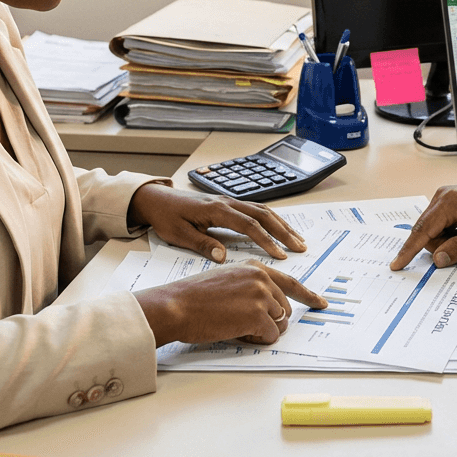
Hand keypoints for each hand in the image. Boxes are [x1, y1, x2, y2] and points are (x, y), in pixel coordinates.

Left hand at [129, 183, 305, 261]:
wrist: (157, 199)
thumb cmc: (166, 217)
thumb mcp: (179, 235)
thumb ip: (202, 244)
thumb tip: (223, 257)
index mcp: (216, 210)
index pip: (248, 225)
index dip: (266, 240)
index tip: (280, 255)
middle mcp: (227, 202)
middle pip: (263, 215)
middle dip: (284, 231)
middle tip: (300, 247)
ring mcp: (229, 201)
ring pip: (263, 210)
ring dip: (282, 224)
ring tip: (297, 239)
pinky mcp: (228, 204)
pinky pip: (256, 209)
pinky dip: (271, 219)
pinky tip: (279, 228)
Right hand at [135, 260, 328, 345]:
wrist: (176, 305)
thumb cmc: (193, 297)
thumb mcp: (227, 280)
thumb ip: (251, 287)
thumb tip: (269, 306)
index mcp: (255, 268)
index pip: (290, 282)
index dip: (308, 296)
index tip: (321, 303)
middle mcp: (262, 278)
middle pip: (285, 308)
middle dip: (270, 321)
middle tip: (243, 324)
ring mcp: (261, 295)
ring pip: (280, 323)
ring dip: (262, 331)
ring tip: (236, 326)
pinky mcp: (257, 315)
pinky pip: (270, 336)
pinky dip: (257, 340)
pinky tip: (237, 333)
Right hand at [389, 178, 456, 269]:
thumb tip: (437, 259)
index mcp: (450, 201)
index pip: (422, 230)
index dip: (409, 250)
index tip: (397, 264)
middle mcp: (443, 196)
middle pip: (426, 231)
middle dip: (440, 246)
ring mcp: (446, 198)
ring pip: (433, 230)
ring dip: (448, 241)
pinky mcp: (451, 203)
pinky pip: (441, 225)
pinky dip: (451, 235)